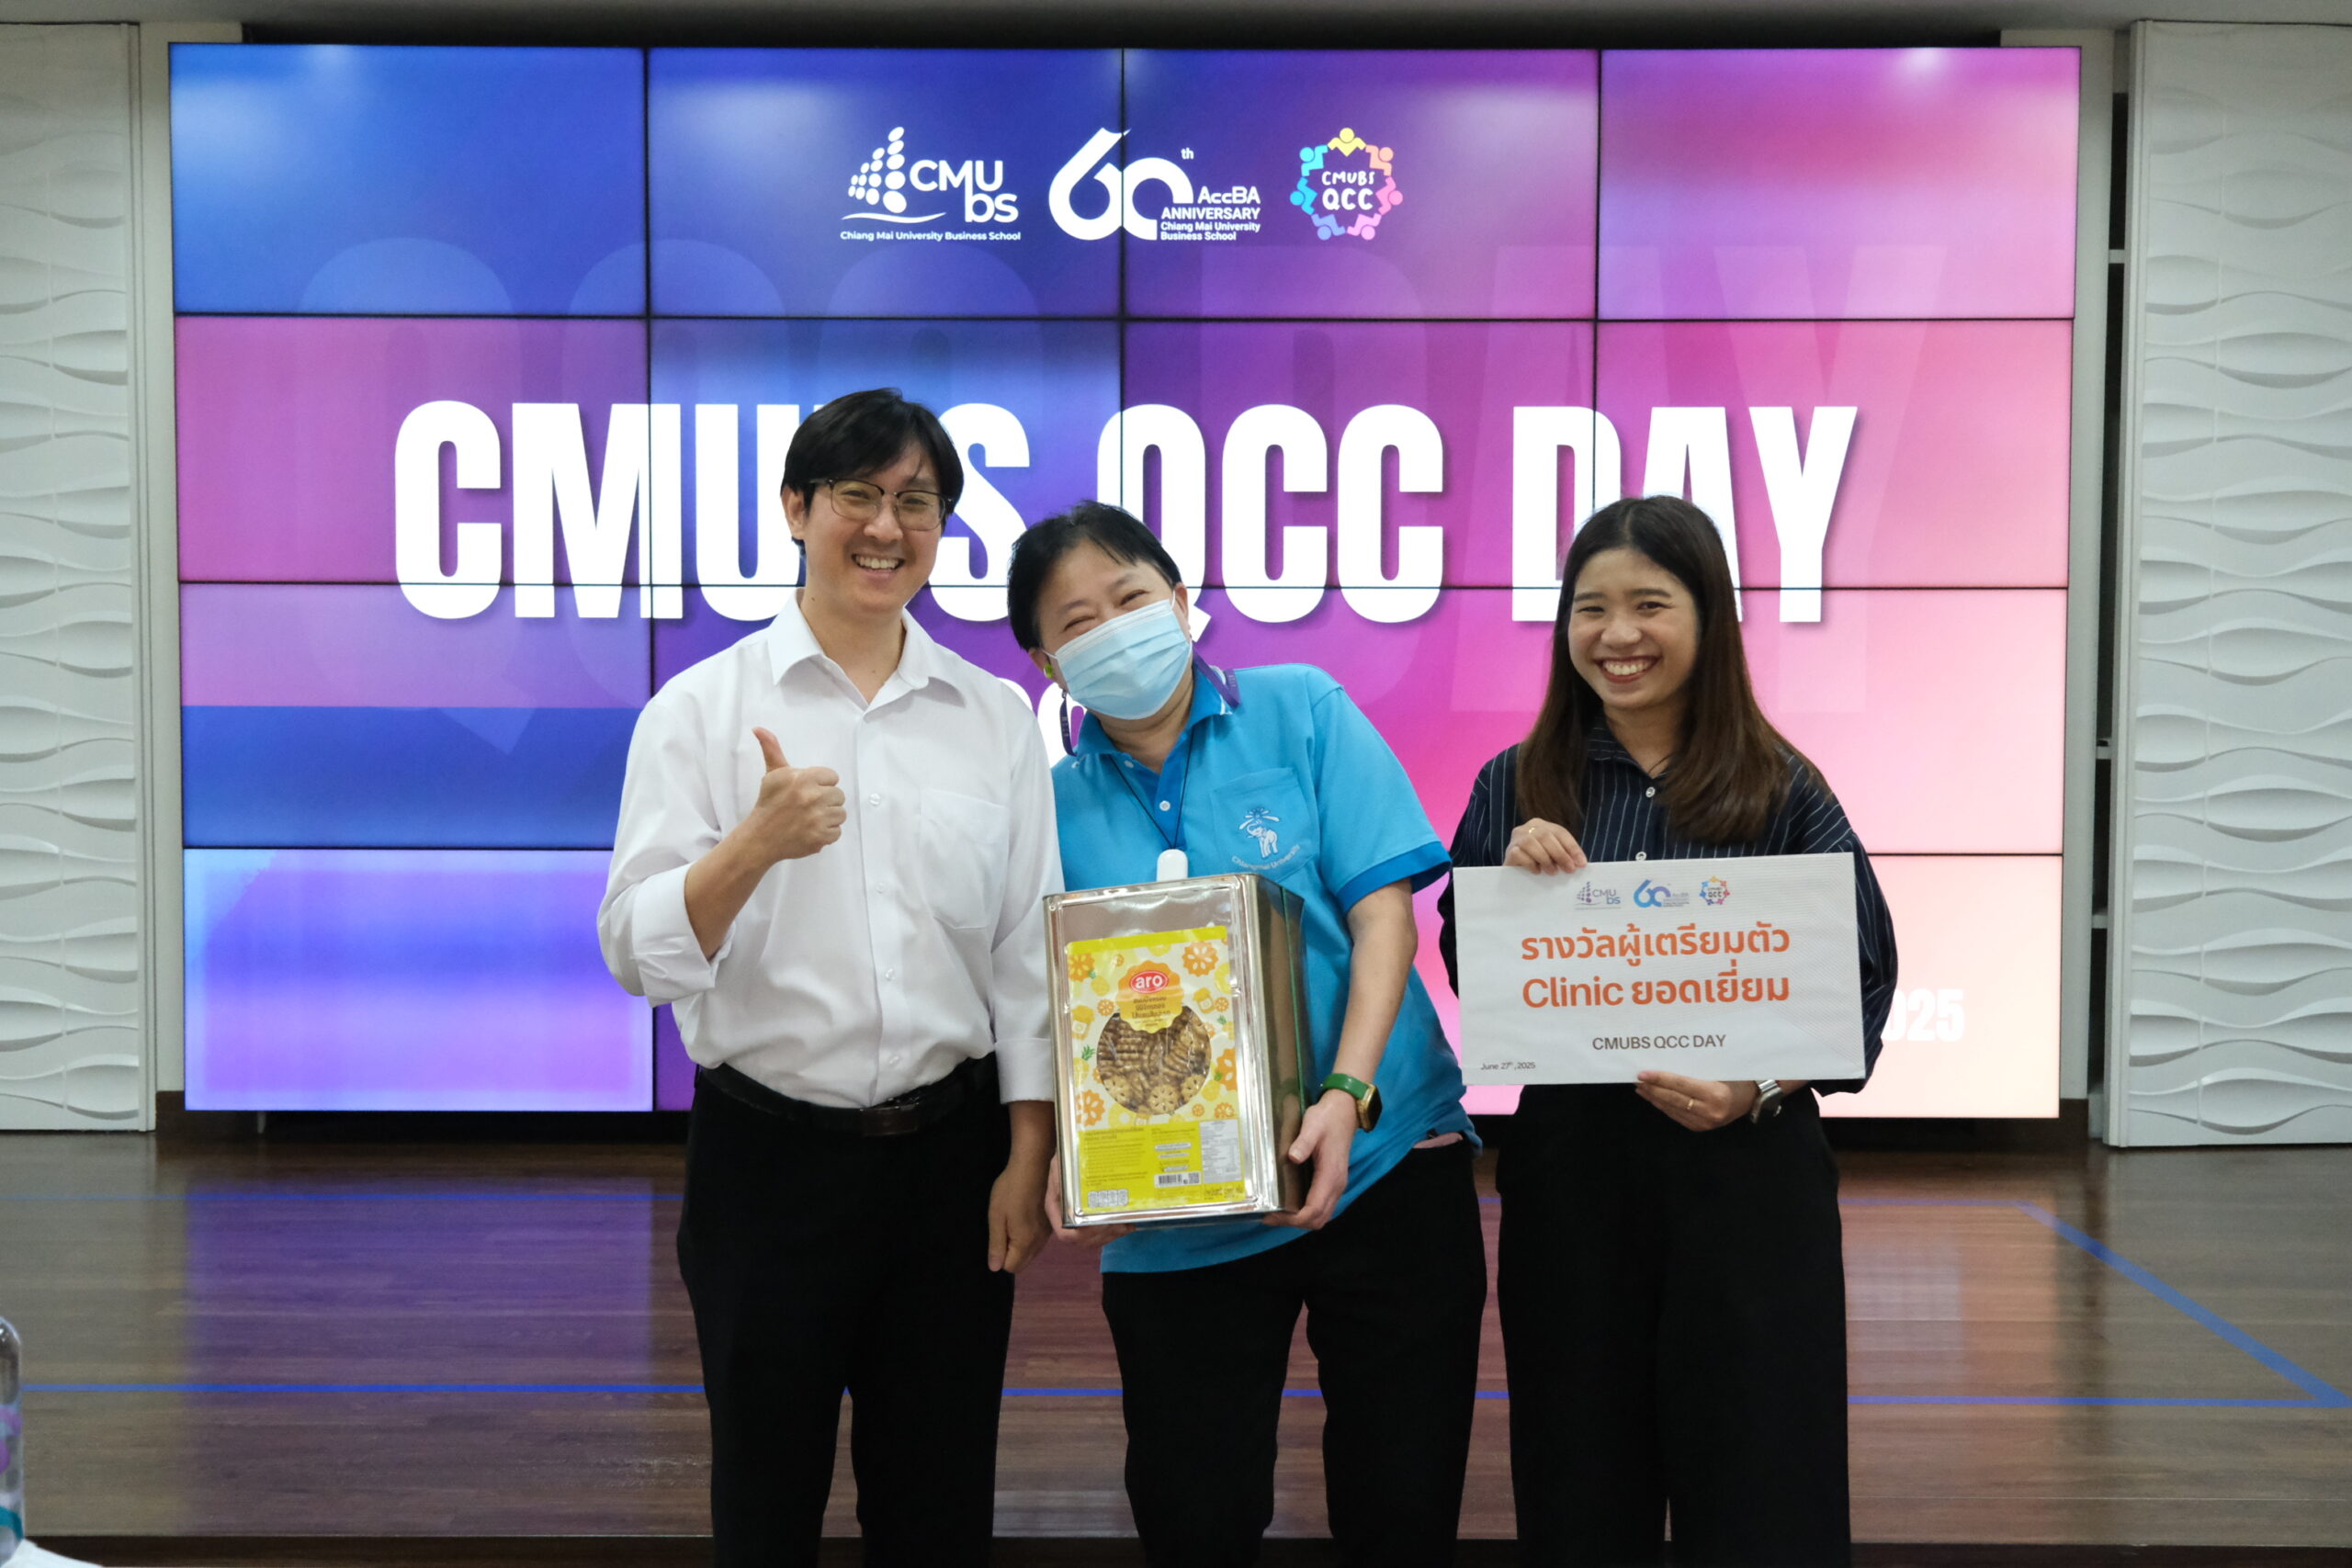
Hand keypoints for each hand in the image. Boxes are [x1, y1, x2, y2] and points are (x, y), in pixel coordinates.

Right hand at [742, 727, 845, 865]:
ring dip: (828, 817)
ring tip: (810, 818)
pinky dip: (826, 833)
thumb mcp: (773, 774)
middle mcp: (813, 797)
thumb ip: (773, 750)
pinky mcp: (820, 837)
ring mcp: (818, 819)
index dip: (821, 784)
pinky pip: (837, 832)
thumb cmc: (769, 804)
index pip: (832, 777)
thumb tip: (759, 729)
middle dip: (826, 800)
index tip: (807, 790)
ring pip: (840, 814)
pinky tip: (811, 830)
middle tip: (808, 806)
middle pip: (839, 795)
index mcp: (803, 779)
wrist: (761, 837)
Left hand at [987, 1158, 1049, 1273]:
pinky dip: (1029, 1238)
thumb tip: (995, 1267)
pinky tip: (1024, 1218)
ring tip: (1013, 1221)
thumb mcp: (996, 1216)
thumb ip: (996, 1244)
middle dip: (1010, 1254)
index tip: (998, 1236)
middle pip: (1023, 1263)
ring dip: (1020, 1246)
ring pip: (1031, 1253)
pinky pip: (1038, 1242)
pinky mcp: (1051, 1224)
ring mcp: (1047, 1233)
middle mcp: (1039, 1242)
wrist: (1033, 1166)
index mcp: (1025, 1243)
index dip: (1000, 1256)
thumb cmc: (1010, 1190)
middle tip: (1004, 1229)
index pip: (1011, 1267)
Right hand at [1043, 1155, 1130, 1248]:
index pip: (1065, 1235)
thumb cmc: (1065, 1158)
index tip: (1100, 1223)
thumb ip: (1062, 1173)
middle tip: (1118, 1223)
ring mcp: (1079, 1220)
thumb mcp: (1061, 1162)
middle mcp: (1066, 1218)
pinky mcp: (1091, 1218)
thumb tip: (1067, 1181)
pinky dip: (1116, 1232)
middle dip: (1102, 1235)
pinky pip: (1102, 1233)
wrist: (1071, 1153)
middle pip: (1083, 1241)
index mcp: (1056, 1209)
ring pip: (1094, 1240)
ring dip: (1111, 1236)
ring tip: (1125, 1225)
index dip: (1083, 1235)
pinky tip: (1128, 1224)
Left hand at [1267, 1092, 1359, 1229]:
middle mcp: (1337, 1185)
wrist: (1345, 1111)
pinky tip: (1290, 1204)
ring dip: (1301, 1220)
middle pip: (1318, 1219)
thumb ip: (1304, 1142)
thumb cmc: (1327, 1118)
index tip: (1273, 1215)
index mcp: (1331, 1175)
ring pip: (1321, 1216)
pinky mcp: (1333, 1182)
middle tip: (1271, 1216)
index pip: (1314, 1210)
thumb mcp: (1312, 1125)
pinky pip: (1322, 1207)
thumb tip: (1293, 1157)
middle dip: (1295, 1223)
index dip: (1293, 1219)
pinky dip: (1307, 1212)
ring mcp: (1337, 1185)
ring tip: (1278, 1213)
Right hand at [1504, 817, 1587, 874]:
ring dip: (1545, 859)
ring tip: (1552, 872)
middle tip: (1569, 869)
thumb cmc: (1537, 863)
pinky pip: (1519, 854)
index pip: (1560, 832)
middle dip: (1560, 854)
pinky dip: (1530, 863)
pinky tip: (1537, 871)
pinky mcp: (1509, 851)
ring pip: (1531, 843)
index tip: (1581, 863)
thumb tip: (1579, 863)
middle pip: (1546, 836)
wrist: (1514, 873)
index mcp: (1541, 825)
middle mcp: (1527, 828)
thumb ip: (1564, 855)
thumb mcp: (1552, 855)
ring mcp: (1516, 838)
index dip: (1572, 847)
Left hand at [1635, 1071, 1756, 1131]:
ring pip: (1671, 1109)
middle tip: (1636, 1079)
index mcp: (1715, 1094)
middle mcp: (1709, 1112)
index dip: (1660, 1079)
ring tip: (1640, 1087)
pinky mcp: (1700, 1128)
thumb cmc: (1736, 1078)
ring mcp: (1704, 1123)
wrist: (1751, 1099)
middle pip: (1672, 1099)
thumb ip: (1695, 1069)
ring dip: (1653, 1098)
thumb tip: (1665, 1062)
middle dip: (1652, 1088)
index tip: (1642, 1073)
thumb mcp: (1719, 1069)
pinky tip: (1654, 1098)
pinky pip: (1676, 1116)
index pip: (1681, 1085)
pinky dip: (1663, 1106)